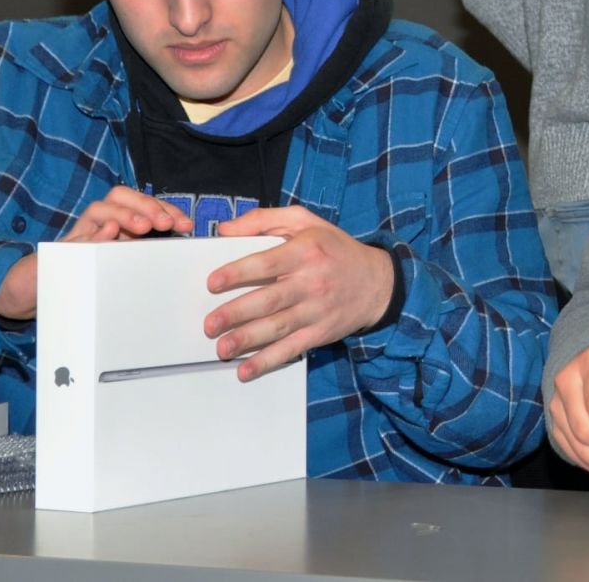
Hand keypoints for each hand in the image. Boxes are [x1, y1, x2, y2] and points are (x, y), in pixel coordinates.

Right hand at [0, 186, 192, 320]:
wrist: (38, 288)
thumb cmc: (88, 276)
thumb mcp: (120, 265)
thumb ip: (141, 254)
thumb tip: (178, 254)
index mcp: (116, 225)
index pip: (142, 204)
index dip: (166, 209)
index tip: (187, 225)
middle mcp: (98, 223)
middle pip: (121, 196)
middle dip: (147, 205)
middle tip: (167, 223)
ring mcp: (78, 233)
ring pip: (99, 209)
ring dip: (124, 213)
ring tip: (143, 226)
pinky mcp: (60, 249)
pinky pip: (76, 237)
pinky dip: (93, 233)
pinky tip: (108, 234)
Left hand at [204, 206, 394, 381]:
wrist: (378, 282)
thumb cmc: (335, 249)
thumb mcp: (305, 221)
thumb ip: (263, 220)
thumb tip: (225, 230)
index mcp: (305, 251)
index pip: (266, 262)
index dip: (238, 273)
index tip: (213, 283)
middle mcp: (311, 282)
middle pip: (269, 299)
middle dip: (236, 313)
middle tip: (210, 324)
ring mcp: (316, 310)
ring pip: (277, 327)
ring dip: (247, 340)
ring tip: (222, 348)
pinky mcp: (320, 333)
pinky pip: (291, 349)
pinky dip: (268, 361)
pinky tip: (246, 370)